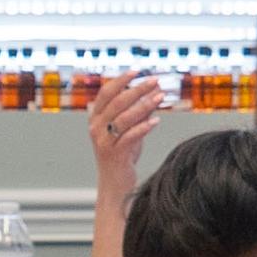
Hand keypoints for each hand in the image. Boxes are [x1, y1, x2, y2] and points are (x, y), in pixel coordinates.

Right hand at [87, 73, 170, 188]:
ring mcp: (103, 141)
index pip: (106, 93)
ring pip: (124, 117)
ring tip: (160, 97)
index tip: (137, 71)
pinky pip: (129, 137)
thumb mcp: (128, 131)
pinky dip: (143, 127)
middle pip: (117, 102)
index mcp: (96, 118)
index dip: (121, 80)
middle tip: (155, 81)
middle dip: (138, 89)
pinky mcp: (114, 154)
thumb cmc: (122, 156)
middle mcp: (96, 128)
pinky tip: (156, 121)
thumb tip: (154, 95)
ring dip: (144, 105)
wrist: (114, 185)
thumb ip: (137, 114)